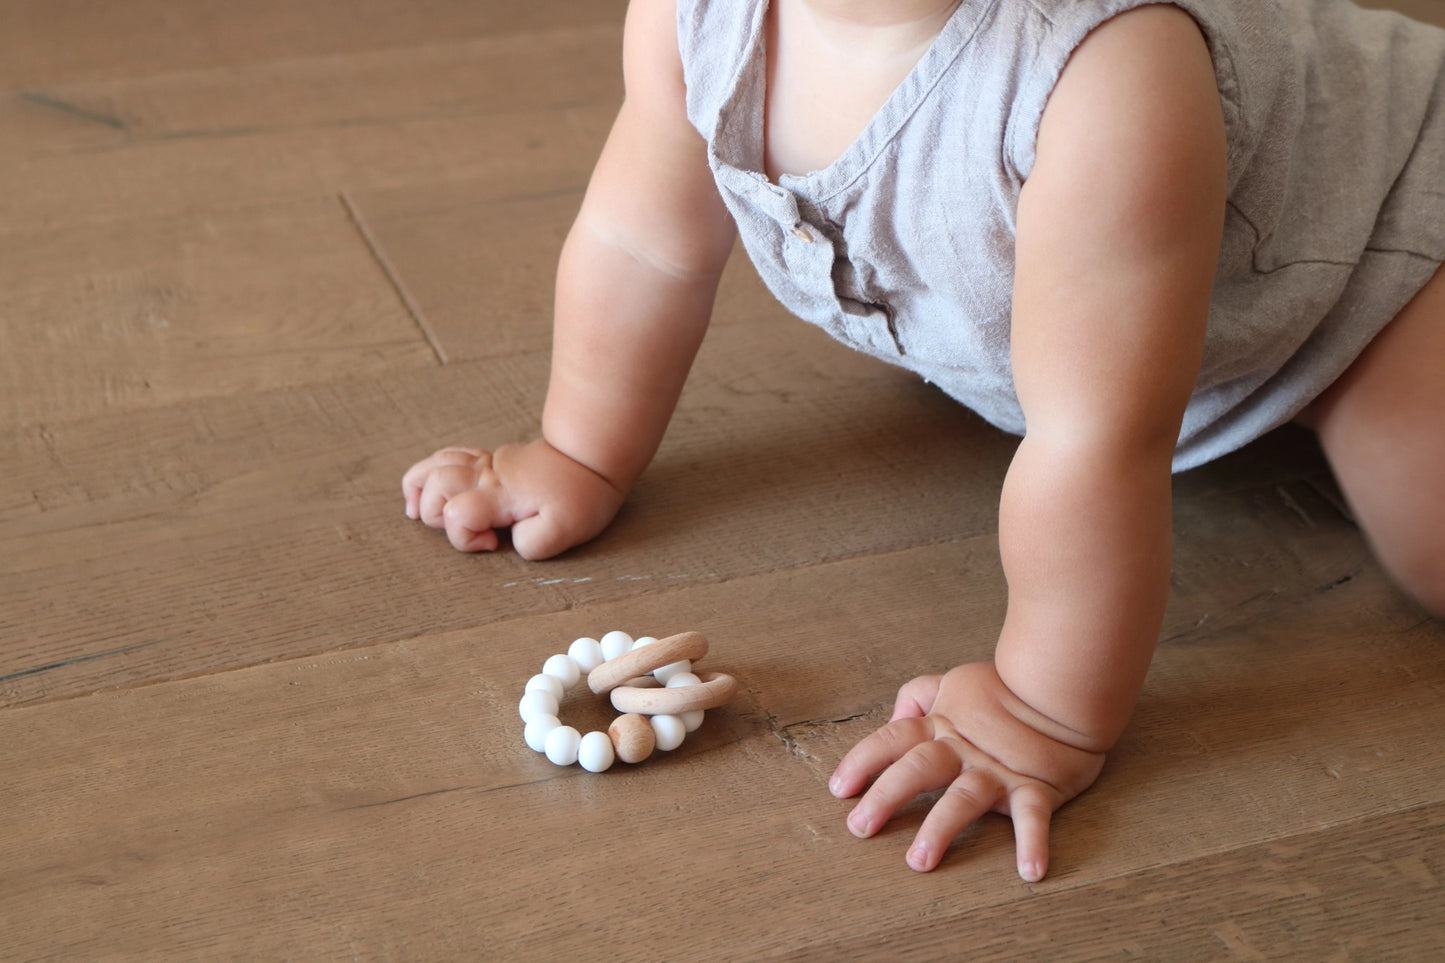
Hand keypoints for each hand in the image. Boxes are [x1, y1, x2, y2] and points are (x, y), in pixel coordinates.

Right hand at [401, 439, 625, 559]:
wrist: (591, 460)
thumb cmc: (580, 497)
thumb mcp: (565, 531)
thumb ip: (531, 543)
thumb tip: (507, 539)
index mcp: (502, 495)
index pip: (457, 513)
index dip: (464, 537)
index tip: (492, 544)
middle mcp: (486, 475)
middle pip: (435, 484)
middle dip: (434, 513)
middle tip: (462, 529)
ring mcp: (485, 464)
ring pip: (434, 464)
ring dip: (419, 488)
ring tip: (415, 511)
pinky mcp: (489, 460)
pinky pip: (448, 456)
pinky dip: (429, 471)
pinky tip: (427, 489)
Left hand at [829, 662, 1105, 880]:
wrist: (1061, 684)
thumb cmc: (1004, 688)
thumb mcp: (953, 681)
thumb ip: (918, 696)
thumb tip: (894, 719)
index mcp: (940, 725)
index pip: (893, 739)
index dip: (862, 762)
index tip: (838, 789)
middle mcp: (963, 750)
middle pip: (917, 769)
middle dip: (885, 797)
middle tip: (859, 828)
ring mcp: (998, 771)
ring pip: (963, 798)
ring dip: (941, 828)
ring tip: (918, 861)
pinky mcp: (1037, 787)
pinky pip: (1034, 817)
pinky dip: (1033, 842)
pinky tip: (1030, 871)